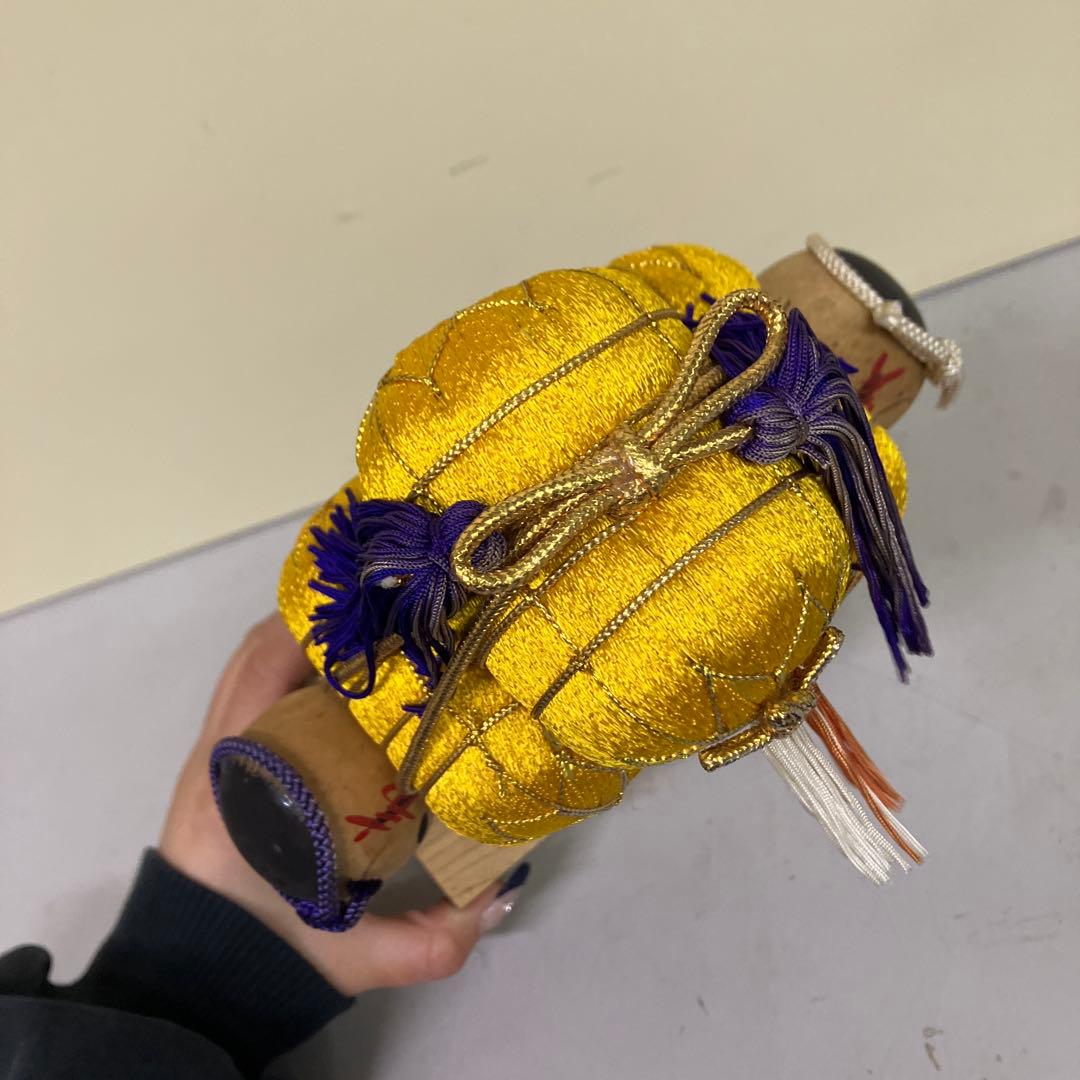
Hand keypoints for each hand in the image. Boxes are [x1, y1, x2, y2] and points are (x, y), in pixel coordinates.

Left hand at [160, 613, 519, 995]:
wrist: (191, 983)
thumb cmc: (264, 954)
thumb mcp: (351, 955)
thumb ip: (430, 937)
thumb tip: (503, 890)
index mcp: (244, 784)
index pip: (269, 674)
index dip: (323, 636)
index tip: (387, 621)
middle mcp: (220, 753)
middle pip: (258, 651)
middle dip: (325, 624)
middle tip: (394, 618)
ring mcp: (210, 753)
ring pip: (249, 663)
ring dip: (304, 639)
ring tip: (373, 635)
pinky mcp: (211, 762)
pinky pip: (244, 687)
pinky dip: (286, 664)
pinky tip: (339, 677)